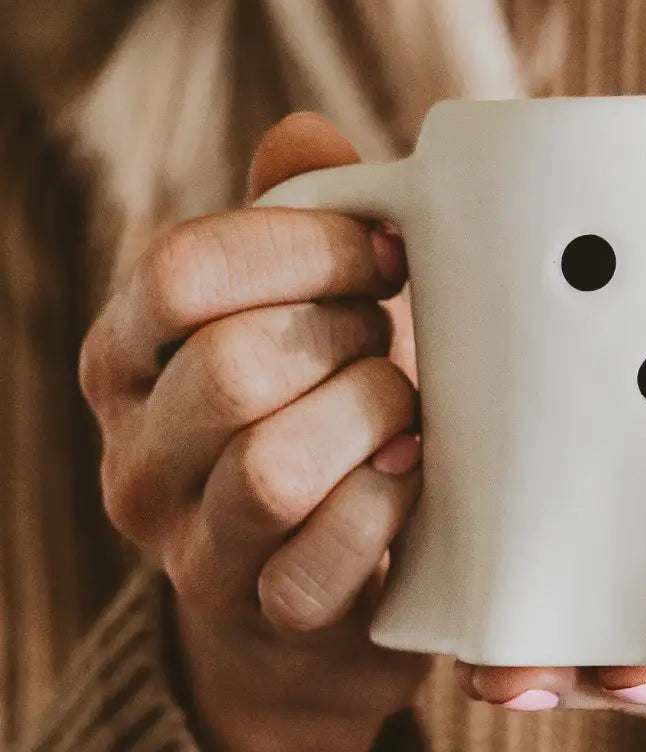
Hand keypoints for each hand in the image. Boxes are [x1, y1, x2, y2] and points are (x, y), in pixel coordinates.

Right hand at [80, 113, 427, 751]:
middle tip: (392, 340)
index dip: (303, 246)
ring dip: (368, 420)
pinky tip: (413, 474)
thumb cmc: (319, 422)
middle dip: (344, 340)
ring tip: (407, 409)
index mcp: (126, 361)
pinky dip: (385, 506)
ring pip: (271, 469)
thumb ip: (291, 226)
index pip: (181, 271)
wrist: (317, 599)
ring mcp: (191, 550)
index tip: (387, 250)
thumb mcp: (297, 318)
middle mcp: (135, 459)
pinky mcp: (265, 617)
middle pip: (230, 368)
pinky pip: (321, 560)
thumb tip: (306, 135)